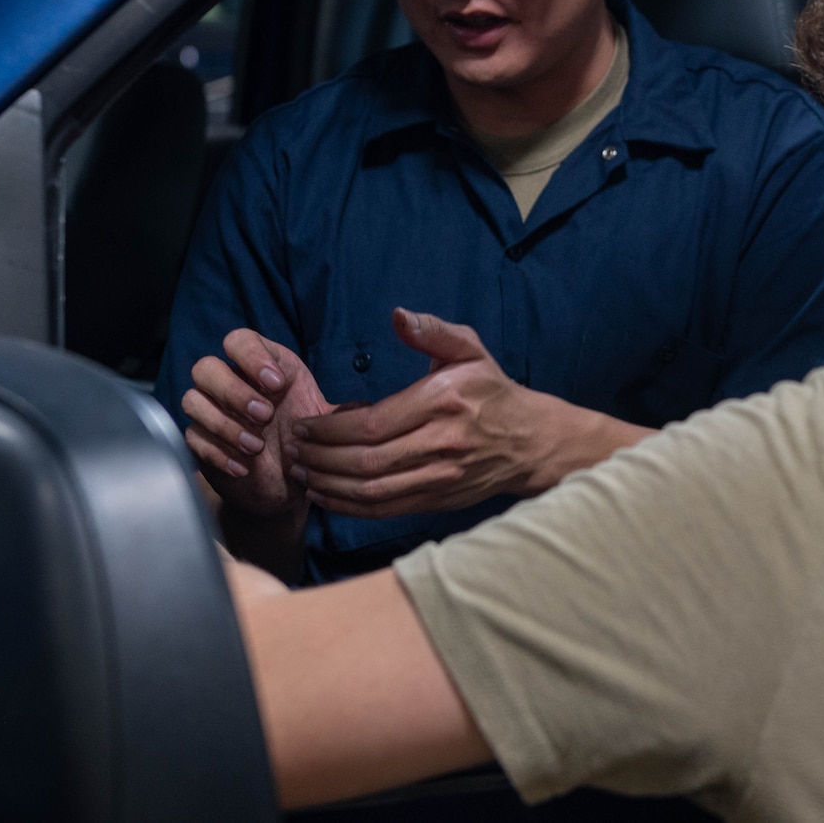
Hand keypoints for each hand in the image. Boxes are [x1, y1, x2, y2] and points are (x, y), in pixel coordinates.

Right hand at [182, 329, 334, 519]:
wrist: (287, 485)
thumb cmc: (305, 444)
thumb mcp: (324, 424)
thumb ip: (340, 413)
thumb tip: (361, 409)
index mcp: (262, 366)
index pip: (238, 340)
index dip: (251, 356)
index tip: (276, 384)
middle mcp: (232, 383)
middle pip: (206, 367)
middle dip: (234, 391)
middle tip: (264, 415)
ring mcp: (211, 412)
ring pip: (192, 399)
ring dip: (224, 424)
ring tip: (255, 446)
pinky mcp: (200, 441)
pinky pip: (192, 437)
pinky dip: (218, 452)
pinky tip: (243, 466)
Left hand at [290, 308, 643, 517]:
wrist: (531, 440)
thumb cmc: (492, 390)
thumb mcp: (469, 349)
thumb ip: (432, 331)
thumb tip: (397, 315)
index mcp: (443, 401)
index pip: (374, 423)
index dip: (331, 429)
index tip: (305, 424)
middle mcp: (442, 442)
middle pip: (367, 460)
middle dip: (321, 457)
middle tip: (292, 448)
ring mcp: (442, 475)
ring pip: (373, 489)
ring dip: (329, 484)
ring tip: (301, 472)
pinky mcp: (439, 499)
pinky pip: (386, 508)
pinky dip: (350, 506)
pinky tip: (326, 495)